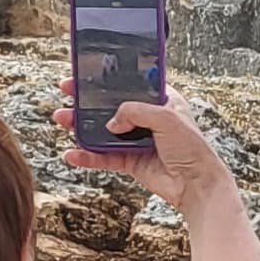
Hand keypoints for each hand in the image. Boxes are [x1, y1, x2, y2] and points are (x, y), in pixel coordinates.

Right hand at [57, 92, 236, 219]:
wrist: (198, 186)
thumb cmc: (192, 148)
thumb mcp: (167, 118)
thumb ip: (135, 111)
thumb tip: (110, 123)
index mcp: (161, 101)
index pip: (130, 85)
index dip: (108, 80)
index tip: (84, 74)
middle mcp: (147, 119)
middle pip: (111, 106)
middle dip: (86, 100)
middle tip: (66, 93)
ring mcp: (137, 141)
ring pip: (103, 131)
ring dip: (81, 125)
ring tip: (61, 119)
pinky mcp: (131, 162)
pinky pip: (104, 157)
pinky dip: (87, 156)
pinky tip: (72, 154)